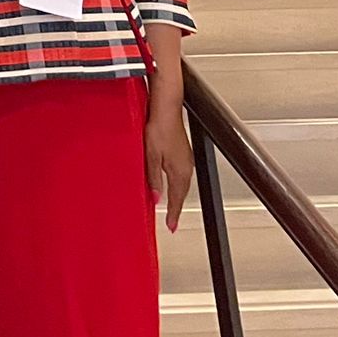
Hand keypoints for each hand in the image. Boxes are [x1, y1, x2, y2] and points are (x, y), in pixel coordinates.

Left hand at [145, 107, 192, 231]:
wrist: (166, 109)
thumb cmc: (159, 129)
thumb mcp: (151, 156)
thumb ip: (153, 178)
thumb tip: (155, 197)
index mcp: (179, 172)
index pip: (176, 199)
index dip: (173, 214)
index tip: (171, 226)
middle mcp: (186, 168)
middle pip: (181, 194)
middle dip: (176, 208)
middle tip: (171, 221)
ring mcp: (186, 160)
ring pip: (182, 185)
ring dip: (176, 196)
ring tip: (171, 208)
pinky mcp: (183, 153)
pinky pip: (180, 175)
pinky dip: (176, 185)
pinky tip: (171, 184)